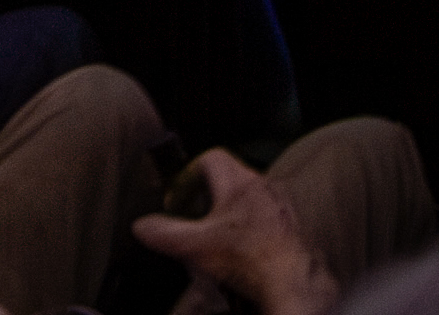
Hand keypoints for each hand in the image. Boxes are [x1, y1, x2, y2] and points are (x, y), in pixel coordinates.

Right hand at [130, 150, 339, 314]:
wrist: (294, 281)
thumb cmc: (249, 258)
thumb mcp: (195, 246)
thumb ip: (165, 233)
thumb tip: (141, 226)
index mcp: (238, 182)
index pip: (210, 158)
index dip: (190, 175)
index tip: (180, 198)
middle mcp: (264, 185)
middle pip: (231, 177)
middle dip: (211, 197)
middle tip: (198, 219)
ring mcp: (283, 205)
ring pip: (252, 198)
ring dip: (235, 213)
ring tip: (222, 238)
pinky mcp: (296, 226)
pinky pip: (271, 218)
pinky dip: (255, 229)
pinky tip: (247, 252)